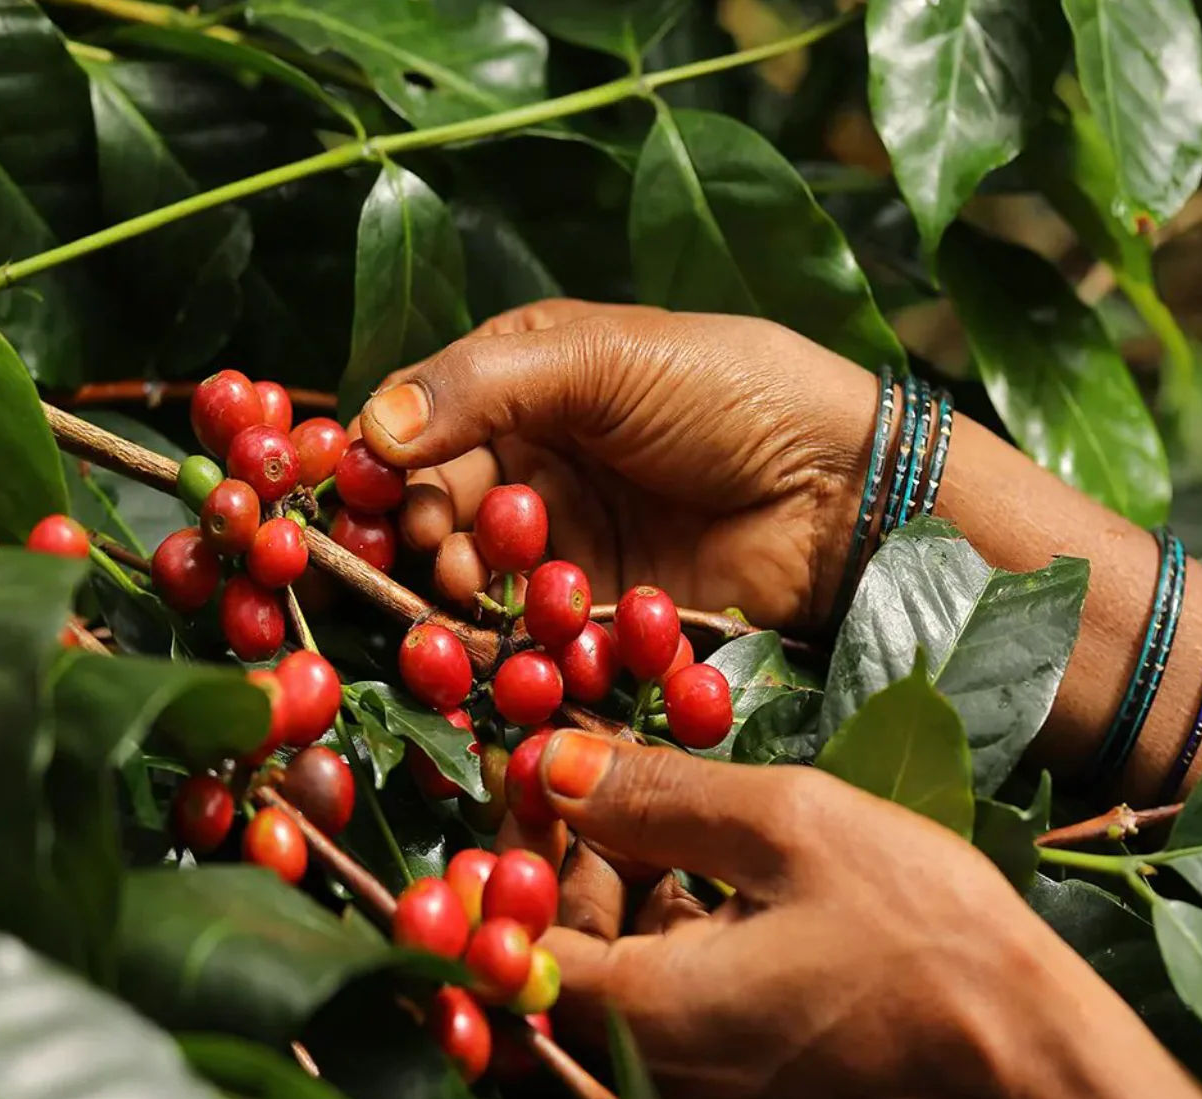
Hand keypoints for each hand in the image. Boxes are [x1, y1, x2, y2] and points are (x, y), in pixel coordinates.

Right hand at [357, 300, 876, 627]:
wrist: (838, 491)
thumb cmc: (729, 395)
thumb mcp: (605, 360)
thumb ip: (484, 385)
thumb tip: (372, 425)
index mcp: (529, 378)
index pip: (426, 418)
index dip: (388, 455)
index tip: (362, 489)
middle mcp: (536, 459)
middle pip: (441, 503)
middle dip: (424, 528)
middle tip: (432, 547)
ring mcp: (565, 538)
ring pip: (477, 570)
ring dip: (459, 585)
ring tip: (466, 590)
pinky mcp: (595, 607)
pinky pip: (530, 625)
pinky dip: (511, 633)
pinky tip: (506, 635)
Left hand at [532, 729, 1109, 1098]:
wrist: (1037, 1068)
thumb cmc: (923, 937)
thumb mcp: (786, 828)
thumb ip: (653, 796)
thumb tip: (551, 762)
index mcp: (642, 1017)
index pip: (505, 944)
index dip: (505, 854)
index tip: (531, 778)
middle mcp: (645, 1076)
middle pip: (553, 959)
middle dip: (565, 860)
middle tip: (600, 772)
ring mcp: (691, 1093)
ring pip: (611, 976)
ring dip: (621, 888)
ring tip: (664, 804)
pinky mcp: (735, 1088)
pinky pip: (663, 1003)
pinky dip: (669, 932)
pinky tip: (714, 872)